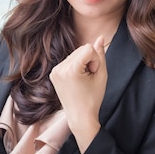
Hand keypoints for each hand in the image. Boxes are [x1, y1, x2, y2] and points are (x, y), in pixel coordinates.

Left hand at [49, 36, 107, 152]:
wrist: (79, 116)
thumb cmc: (93, 98)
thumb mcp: (101, 75)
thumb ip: (100, 54)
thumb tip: (100, 37)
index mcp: (70, 69)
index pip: (88, 48)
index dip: (95, 60)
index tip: (93, 74)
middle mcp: (59, 68)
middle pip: (81, 49)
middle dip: (88, 60)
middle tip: (88, 78)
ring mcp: (54, 71)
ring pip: (75, 54)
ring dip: (82, 63)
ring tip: (82, 80)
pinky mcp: (53, 73)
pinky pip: (68, 61)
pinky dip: (75, 66)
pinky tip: (76, 80)